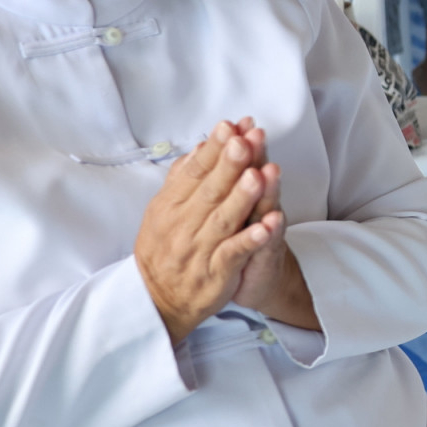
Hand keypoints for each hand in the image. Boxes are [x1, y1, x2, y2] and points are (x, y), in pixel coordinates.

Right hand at [134, 120, 285, 343]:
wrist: (158, 301)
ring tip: (259, 175)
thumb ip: (182, 178)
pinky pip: (233, 255)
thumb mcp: (164, 211)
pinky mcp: (215, 274)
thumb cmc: (166, 249)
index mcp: (170, 206)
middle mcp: (183, 226)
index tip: (230, 126)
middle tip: (245, 140)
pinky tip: (267, 226)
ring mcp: (199, 250)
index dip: (213, 149)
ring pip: (223, 220)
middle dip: (229, 165)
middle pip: (209, 191)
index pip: (193, 172)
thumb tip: (201, 146)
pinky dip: (250, 240)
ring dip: (242, 198)